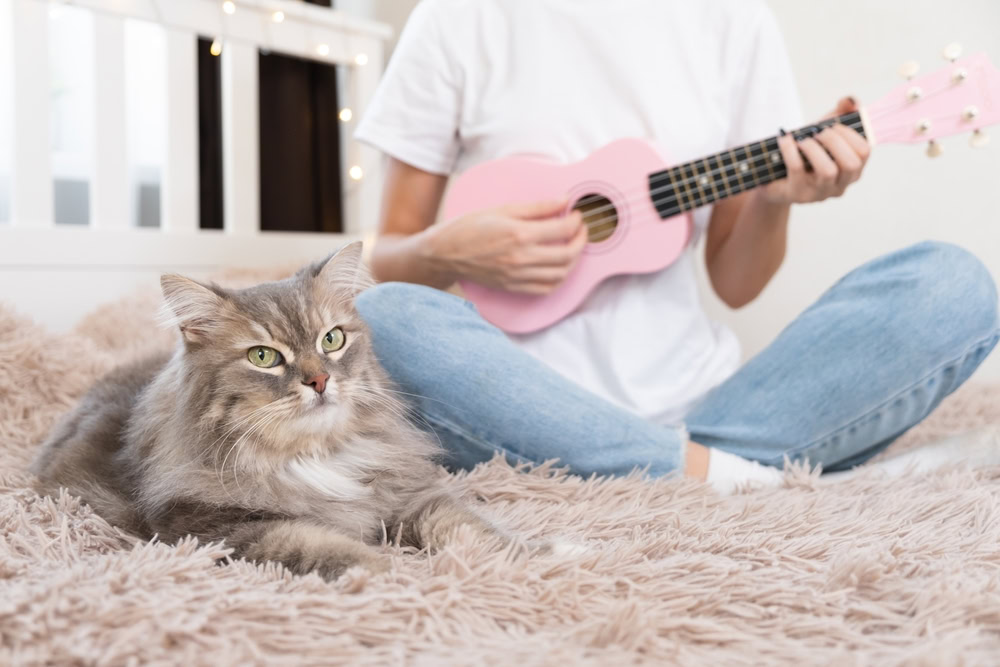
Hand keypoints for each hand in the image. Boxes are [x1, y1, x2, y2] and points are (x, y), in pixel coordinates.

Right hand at [424, 198, 586, 294]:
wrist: (445, 253)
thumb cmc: (470, 228)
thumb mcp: (503, 209)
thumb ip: (536, 207)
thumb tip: (563, 201)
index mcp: (519, 234)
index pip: (562, 229)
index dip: (576, 221)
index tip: (578, 215)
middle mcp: (522, 258)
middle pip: (567, 254)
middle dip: (581, 241)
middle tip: (581, 230)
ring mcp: (518, 276)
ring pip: (560, 274)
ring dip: (573, 261)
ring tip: (573, 247)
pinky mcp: (514, 287)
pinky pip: (546, 288)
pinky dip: (559, 279)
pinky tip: (560, 267)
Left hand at [763, 97, 870, 205]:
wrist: (774, 179)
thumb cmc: (806, 153)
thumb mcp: (825, 130)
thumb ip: (842, 112)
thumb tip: (851, 102)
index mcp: (852, 170)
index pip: (864, 152)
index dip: (850, 134)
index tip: (833, 125)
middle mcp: (840, 185)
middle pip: (851, 163)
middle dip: (834, 141)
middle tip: (818, 132)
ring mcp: (819, 193)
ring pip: (827, 171)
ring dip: (814, 148)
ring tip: (802, 139)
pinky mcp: (797, 194)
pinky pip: (797, 169)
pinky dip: (790, 149)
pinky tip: (785, 140)